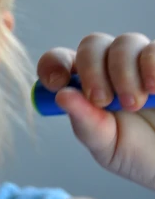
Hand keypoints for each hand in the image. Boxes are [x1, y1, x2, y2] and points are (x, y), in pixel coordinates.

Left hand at [37, 32, 154, 188]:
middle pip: (91, 45)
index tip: (57, 83)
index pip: (59, 61)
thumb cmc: (137, 155)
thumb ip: (85, 122)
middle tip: (102, 100)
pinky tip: (153, 88)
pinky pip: (153, 49)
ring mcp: (139, 61)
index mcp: (84, 86)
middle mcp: (109, 67)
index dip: (53, 65)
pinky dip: (150, 65)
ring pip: (124, 43)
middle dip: (92, 70)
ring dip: (123, 72)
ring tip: (133, 104)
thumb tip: (62, 95)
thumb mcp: (106, 146)